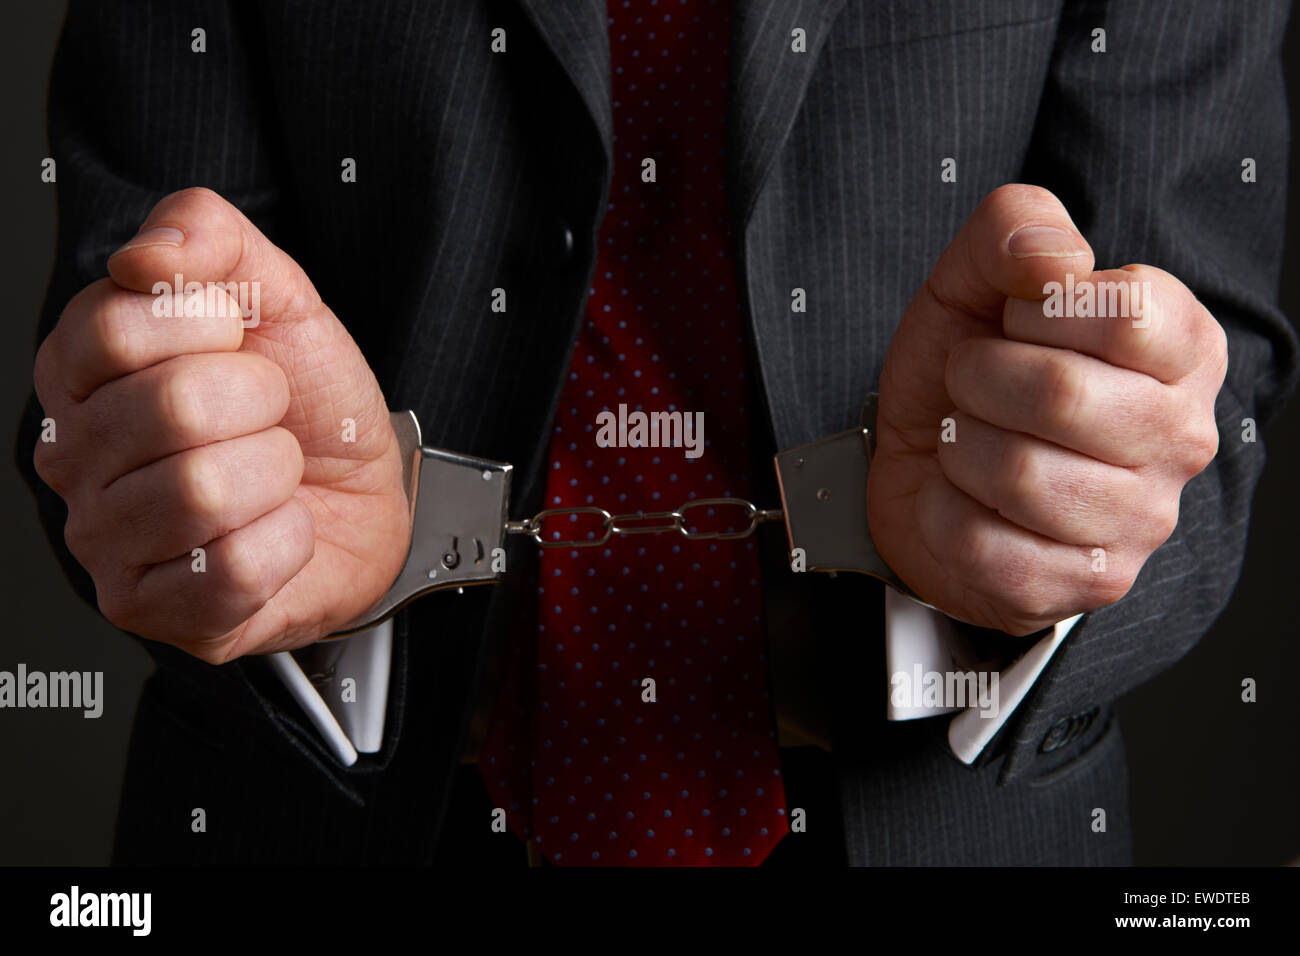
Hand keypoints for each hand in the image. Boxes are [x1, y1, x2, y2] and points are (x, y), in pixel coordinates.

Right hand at [33, 188, 410, 661]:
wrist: (364, 492)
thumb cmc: (308, 405)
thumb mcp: (278, 296)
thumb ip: (211, 238)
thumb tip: (146, 254)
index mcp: (82, 370)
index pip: (116, 328)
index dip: (210, 326)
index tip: (238, 341)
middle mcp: (73, 457)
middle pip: (171, 408)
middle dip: (259, 402)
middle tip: (267, 416)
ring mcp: (104, 541)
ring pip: (204, 492)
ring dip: (276, 474)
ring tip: (272, 474)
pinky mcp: (153, 609)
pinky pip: (234, 567)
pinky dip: (287, 542)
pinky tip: (275, 530)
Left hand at [868, 185, 1226, 635]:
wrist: (922, 468)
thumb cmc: (965, 370)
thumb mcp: (973, 279)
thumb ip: (1015, 228)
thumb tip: (1056, 260)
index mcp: (1182, 348)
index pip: (1127, 313)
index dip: (1036, 310)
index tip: (1013, 323)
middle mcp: (1182, 436)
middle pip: (1062, 394)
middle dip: (978, 379)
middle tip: (970, 383)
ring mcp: (1142, 520)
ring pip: (1019, 475)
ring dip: (959, 447)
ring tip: (966, 438)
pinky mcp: (1090, 583)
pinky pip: (987, 546)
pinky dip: (945, 514)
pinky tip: (962, 500)